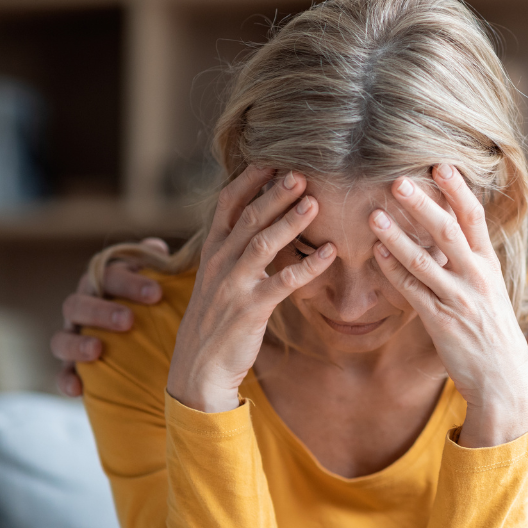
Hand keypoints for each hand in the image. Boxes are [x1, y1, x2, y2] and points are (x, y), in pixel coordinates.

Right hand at [52, 237, 168, 396]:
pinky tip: (77, 389)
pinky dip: (65, 380)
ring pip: (62, 337)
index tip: (156, 292)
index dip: (128, 281)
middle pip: (79, 303)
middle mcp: (83, 308)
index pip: (108, 275)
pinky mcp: (72, 368)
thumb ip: (160, 268)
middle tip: (128, 320)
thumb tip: (157, 248)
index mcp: (104, 284)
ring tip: (97, 349)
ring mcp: (73, 337)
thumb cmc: (158, 307)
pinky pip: (61, 374)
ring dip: (77, 342)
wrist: (152, 347)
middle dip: (101, 311)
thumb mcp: (162, 286)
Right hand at [167, 166, 335, 412]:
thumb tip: (257, 224)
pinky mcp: (250, 310)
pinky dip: (308, 266)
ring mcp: (233, 285)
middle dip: (275, 192)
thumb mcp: (218, 280)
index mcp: (212, 250)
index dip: (250, 180)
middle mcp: (220, 262)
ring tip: (315, 202)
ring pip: (262, 244)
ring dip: (290, 221)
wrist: (198, 368)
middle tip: (301, 170)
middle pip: (248, 217)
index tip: (272, 158)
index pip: (227, 204)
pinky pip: (283, 283)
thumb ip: (234, 250)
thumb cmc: (216, 321)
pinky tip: (330, 254)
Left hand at [369, 164, 527, 448]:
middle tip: (397, 180)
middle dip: (423, 205)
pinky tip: (377, 255)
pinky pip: (413, 293)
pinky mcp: (442, 324)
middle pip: (448, 232)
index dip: (458, 190)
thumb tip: (454, 234)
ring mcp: (460, 301)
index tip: (440, 164)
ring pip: (424, 262)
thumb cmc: (494, 335)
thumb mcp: (491, 293)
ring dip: (397, 237)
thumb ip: (472, 264)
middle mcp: (477, 279)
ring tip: (374, 215)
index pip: (475, 219)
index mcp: (490, 266)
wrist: (505, 382)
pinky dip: (394, 273)